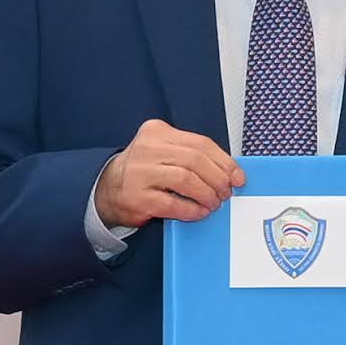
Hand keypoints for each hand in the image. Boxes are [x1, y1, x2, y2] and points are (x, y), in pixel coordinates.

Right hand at [89, 120, 240, 232]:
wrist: (107, 189)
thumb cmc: (144, 171)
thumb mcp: (164, 152)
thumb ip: (192, 156)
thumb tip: (229, 172)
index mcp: (158, 132)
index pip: (201, 143)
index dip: (225, 162)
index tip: (238, 177)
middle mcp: (147, 148)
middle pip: (196, 160)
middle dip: (218, 179)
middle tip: (226, 193)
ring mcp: (140, 172)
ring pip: (186, 179)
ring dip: (207, 194)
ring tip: (213, 203)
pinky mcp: (137, 197)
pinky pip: (173, 203)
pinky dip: (192, 209)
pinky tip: (199, 212)